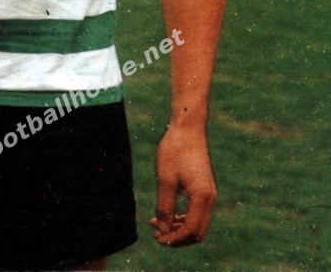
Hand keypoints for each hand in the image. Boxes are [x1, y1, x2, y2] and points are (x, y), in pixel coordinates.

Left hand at [149, 122, 216, 246]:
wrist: (188, 128)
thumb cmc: (174, 150)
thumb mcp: (165, 179)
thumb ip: (165, 207)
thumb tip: (163, 231)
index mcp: (202, 197)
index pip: (190, 230)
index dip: (173, 239)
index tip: (156, 237)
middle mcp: (210, 199)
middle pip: (197, 232)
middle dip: (177, 237)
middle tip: (156, 234)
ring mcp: (209, 194)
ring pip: (198, 224)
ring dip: (179, 229)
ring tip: (157, 224)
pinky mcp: (205, 189)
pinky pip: (197, 213)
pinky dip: (183, 218)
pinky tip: (166, 214)